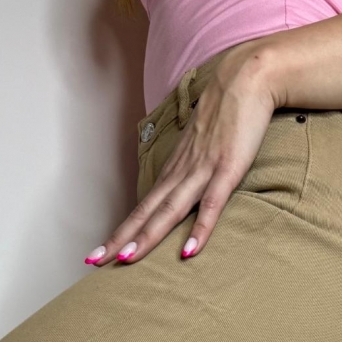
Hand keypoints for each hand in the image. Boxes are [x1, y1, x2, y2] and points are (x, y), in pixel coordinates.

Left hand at [84, 41, 277, 266]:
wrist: (245, 79)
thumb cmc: (226, 113)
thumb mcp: (201, 147)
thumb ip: (191, 170)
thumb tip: (182, 191)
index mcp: (175, 170)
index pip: (142, 207)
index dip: (121, 231)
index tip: (99, 252)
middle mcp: (181, 173)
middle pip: (146, 212)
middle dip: (120, 239)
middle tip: (95, 262)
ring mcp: (202, 171)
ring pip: (169, 211)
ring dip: (148, 236)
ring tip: (127, 260)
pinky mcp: (227, 170)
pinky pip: (211, 205)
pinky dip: (200, 229)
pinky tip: (189, 252)